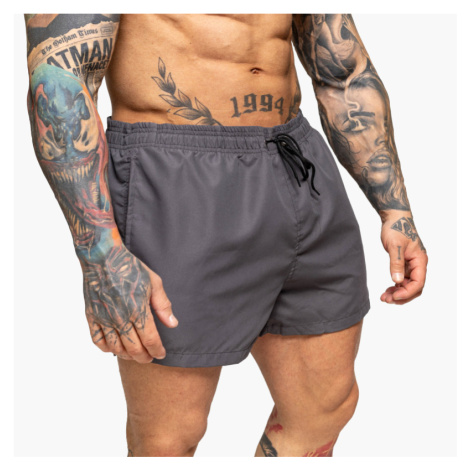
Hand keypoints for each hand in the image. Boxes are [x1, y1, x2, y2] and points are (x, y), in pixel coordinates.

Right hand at [79, 244, 177, 362]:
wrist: (102, 257)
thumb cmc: (130, 268)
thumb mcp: (154, 282)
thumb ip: (163, 305)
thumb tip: (173, 324)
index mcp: (138, 309)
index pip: (150, 339)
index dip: (157, 350)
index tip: (161, 354)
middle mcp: (120, 317)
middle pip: (134, 348)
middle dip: (144, 357)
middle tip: (149, 359)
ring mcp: (104, 318)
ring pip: (115, 348)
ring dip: (127, 356)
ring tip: (134, 355)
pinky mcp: (91, 316)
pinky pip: (97, 340)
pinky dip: (106, 348)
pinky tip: (114, 348)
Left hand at [380, 213, 427, 304]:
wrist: (394, 218)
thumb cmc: (396, 228)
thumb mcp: (395, 246)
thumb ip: (396, 264)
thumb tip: (397, 281)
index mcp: (420, 260)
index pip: (418, 282)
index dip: (407, 292)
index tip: (394, 296)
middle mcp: (418, 264)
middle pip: (414, 287)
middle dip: (401, 296)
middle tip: (386, 300)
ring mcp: (411, 265)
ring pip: (408, 285)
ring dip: (397, 293)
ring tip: (384, 298)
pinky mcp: (404, 264)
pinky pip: (402, 280)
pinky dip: (395, 286)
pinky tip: (387, 290)